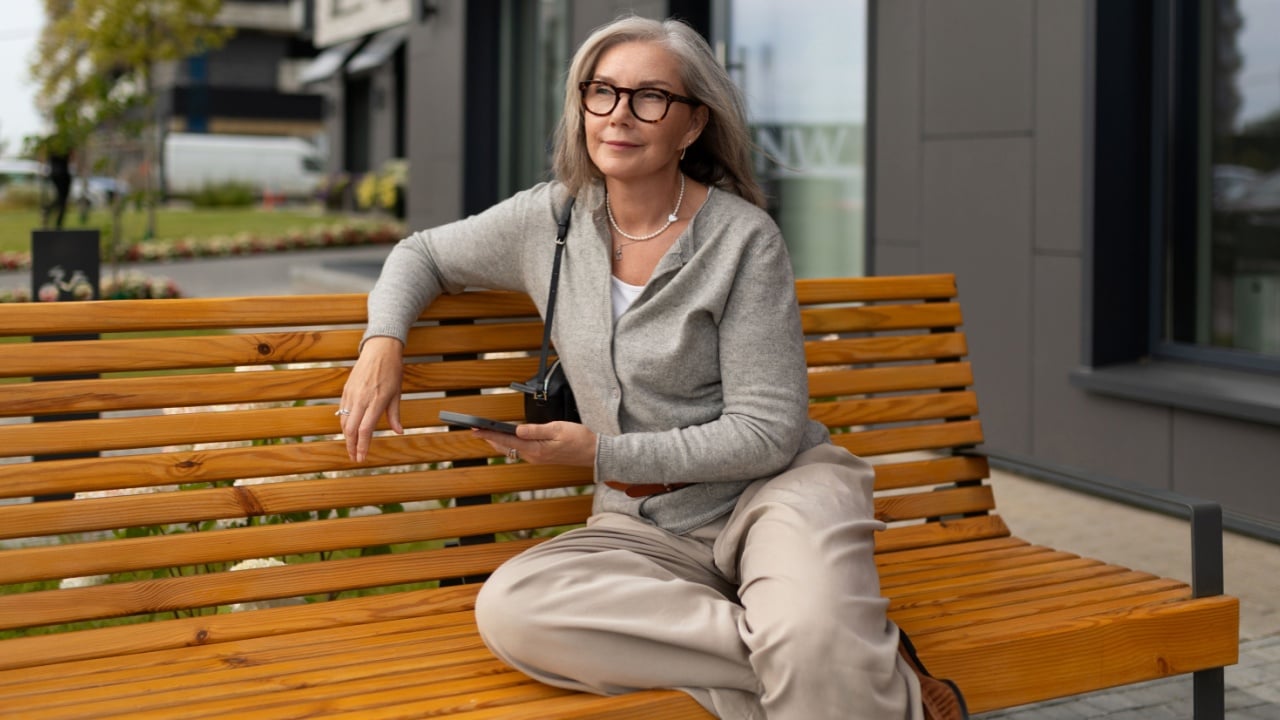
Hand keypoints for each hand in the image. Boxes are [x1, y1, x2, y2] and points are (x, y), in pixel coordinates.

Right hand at [338, 336, 404, 461]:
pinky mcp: (346, 390)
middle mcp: (361, 398)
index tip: (362, 458)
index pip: (365, 429)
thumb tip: (398, 431)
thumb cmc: (391, 370)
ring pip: (344, 421)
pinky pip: (342, 411)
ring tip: (352, 447)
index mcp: (376, 400)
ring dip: (347, 437)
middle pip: (351, 429)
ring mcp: (352, 394)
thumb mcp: (396, 393)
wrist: (379, 350)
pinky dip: (345, 424)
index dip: (362, 446)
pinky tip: (349, 431)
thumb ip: (394, 414)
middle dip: (352, 446)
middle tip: (355, 458)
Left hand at [475, 421, 596, 467]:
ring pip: (511, 449)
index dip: (490, 434)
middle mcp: (533, 456)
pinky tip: (506, 438)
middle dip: (490, 438)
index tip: (476, 430)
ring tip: (485, 433)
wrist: (594, 453)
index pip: (507, 440)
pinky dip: (509, 443)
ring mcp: (537, 458)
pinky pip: (520, 450)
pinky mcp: (541, 456)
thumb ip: (536, 430)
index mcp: (536, 449)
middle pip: (506, 446)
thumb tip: (518, 429)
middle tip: (475, 429)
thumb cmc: (579, 439)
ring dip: (498, 441)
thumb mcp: (558, 429)